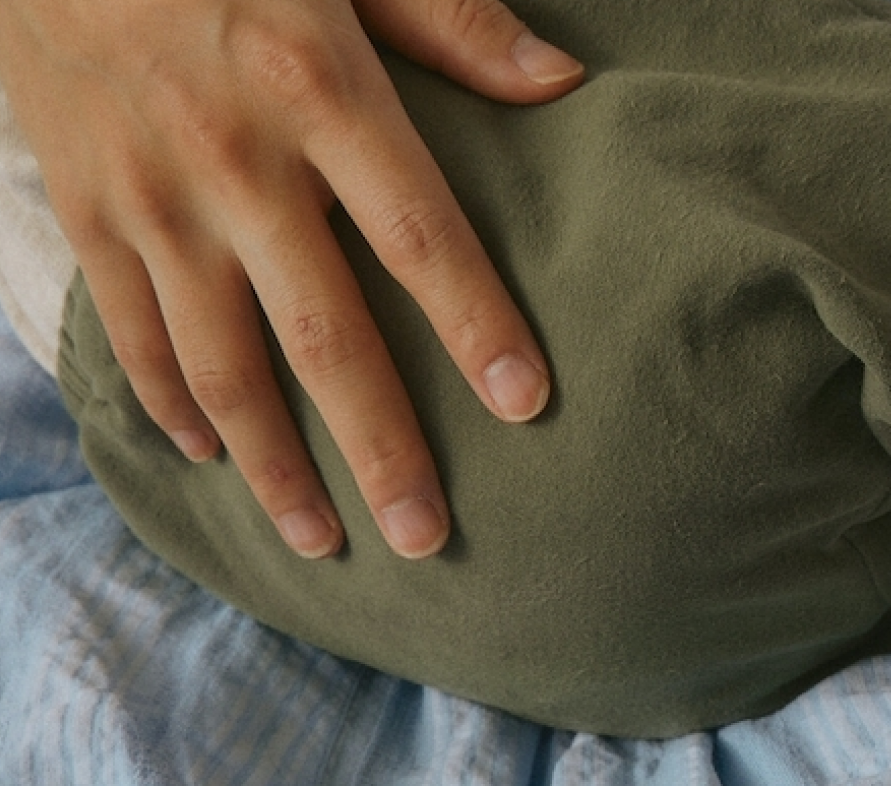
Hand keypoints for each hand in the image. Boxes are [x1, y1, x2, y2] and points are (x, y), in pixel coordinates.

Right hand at [0, 0, 581, 557]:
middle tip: (426, 536)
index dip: (475, 323)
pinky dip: (178, 406)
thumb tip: (562, 80)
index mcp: (318, 88)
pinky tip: (219, 457)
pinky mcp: (89, 213)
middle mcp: (234, 162)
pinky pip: (135, 336)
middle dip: (379, 447)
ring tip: (323, 542)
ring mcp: (152, 199)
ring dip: (275, 465)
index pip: (419, 232)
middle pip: (322, 335)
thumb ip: (454, 20)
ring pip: (221, 366)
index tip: (525, 404)